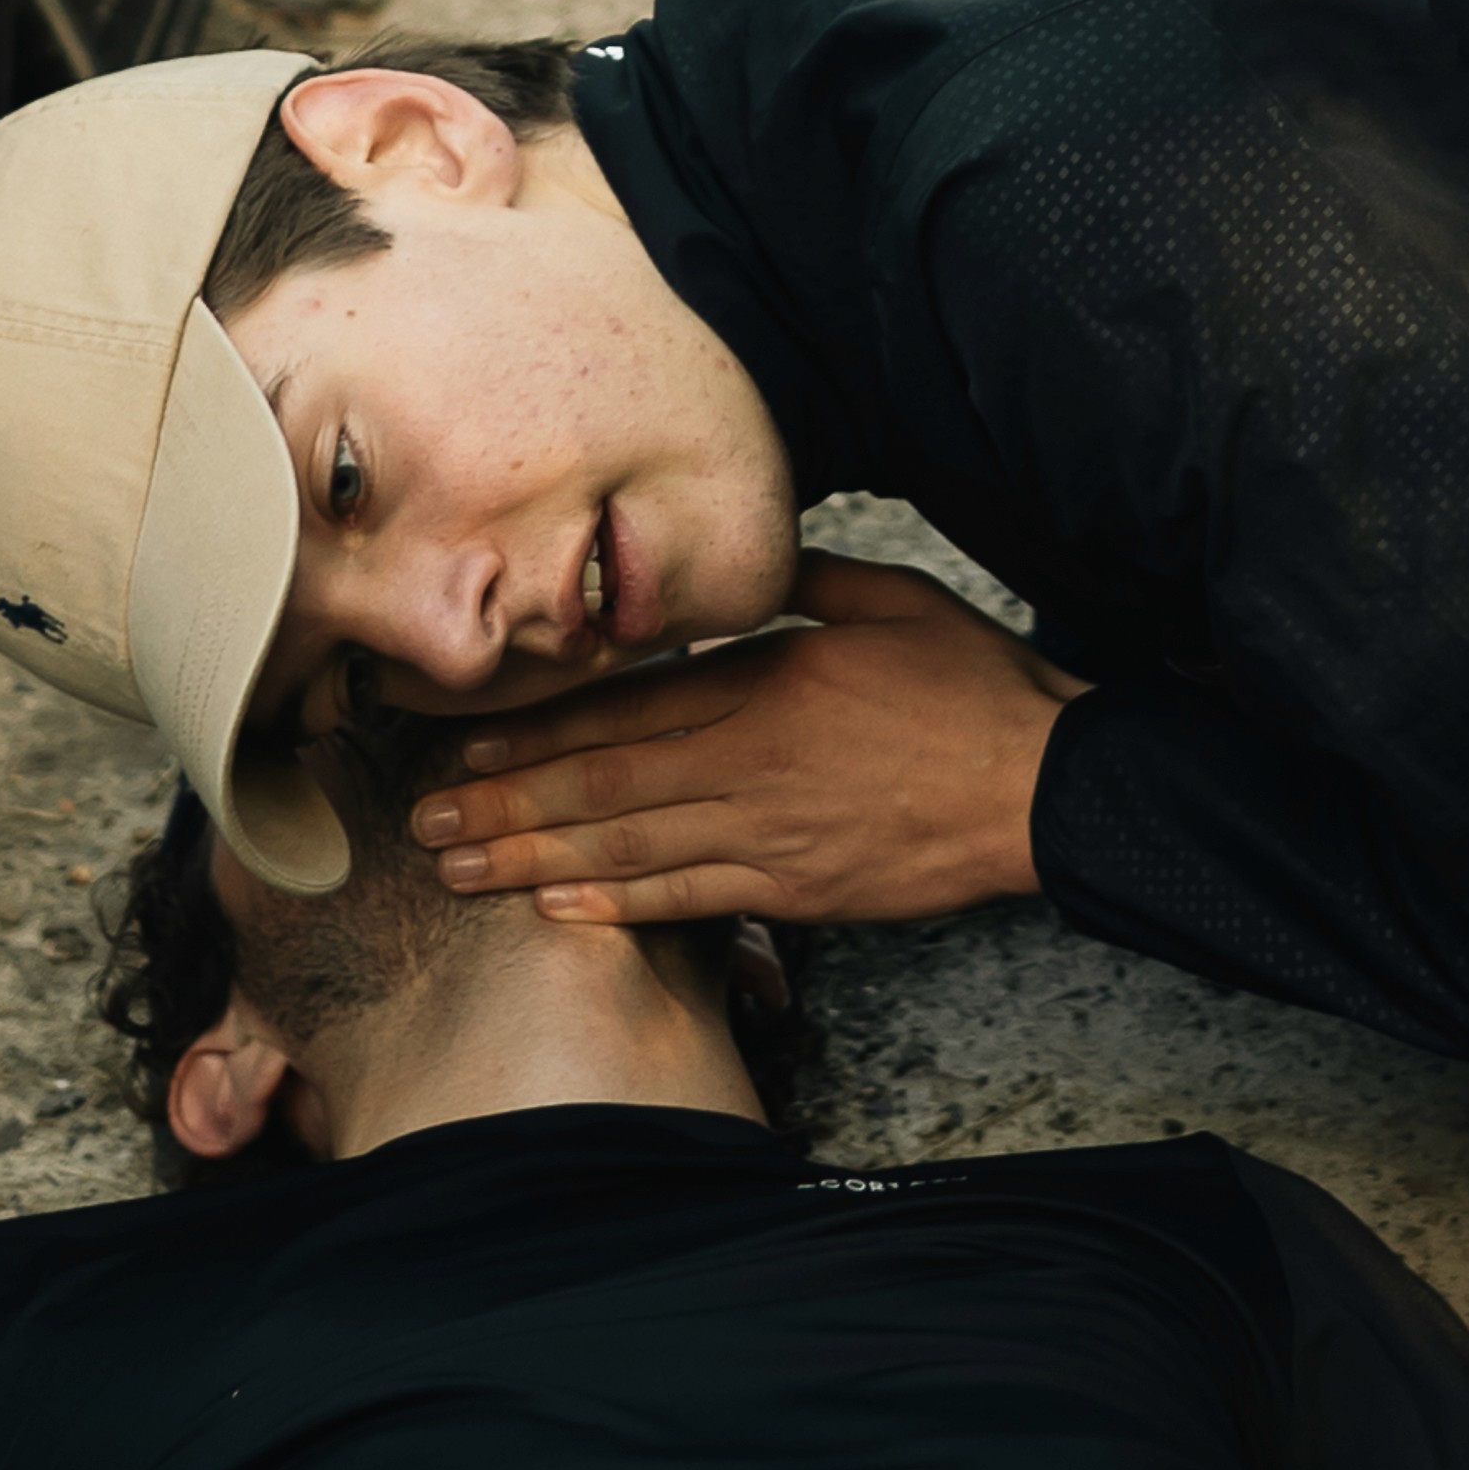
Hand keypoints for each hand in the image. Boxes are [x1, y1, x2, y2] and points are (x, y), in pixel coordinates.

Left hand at [422, 558, 1065, 930]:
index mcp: (767, 683)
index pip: (625, 706)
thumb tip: (737, 560)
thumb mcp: (891, 600)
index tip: (463, 741)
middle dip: (503, 801)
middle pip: (603, 780)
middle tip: (421, 820)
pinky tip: (558, 909)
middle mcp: (752, 762)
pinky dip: (619, 905)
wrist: (1047, 784)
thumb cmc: (974, 686)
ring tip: (458, 870)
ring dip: (534, 859)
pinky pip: (691, 899)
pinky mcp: (800, 889)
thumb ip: (800, 584)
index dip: (535, 727)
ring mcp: (772, 833)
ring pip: (628, 847)